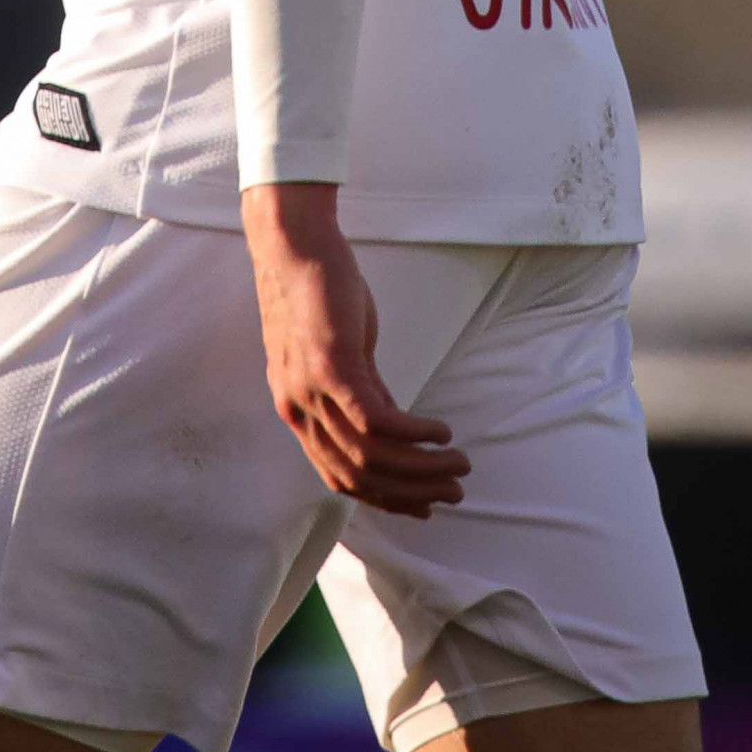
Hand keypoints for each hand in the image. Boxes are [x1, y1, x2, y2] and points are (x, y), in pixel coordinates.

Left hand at [241, 182, 469, 519]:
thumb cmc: (317, 293)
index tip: (424, 506)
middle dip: (412, 492)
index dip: (385, 498)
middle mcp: (298, 409)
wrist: (293, 246)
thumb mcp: (340, 353)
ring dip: (422, 468)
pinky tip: (440, 431)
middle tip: (454, 491)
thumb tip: (393, 421)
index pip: (339, 476)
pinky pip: (377, 420)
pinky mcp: (332, 367)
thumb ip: (362, 389)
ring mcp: (312, 391)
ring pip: (371, 455)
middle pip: (359, 476)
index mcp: (297, 410)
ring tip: (459, 462)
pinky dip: (413, 434)